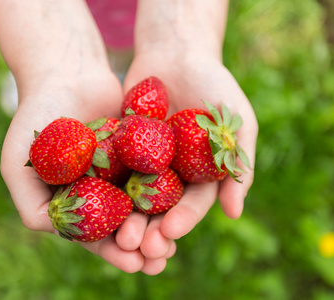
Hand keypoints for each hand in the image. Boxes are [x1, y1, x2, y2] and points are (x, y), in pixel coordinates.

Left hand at [122, 50, 257, 263]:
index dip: (182, 220)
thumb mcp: (237, 121)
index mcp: (200, 175)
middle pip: (161, 210)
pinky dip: (104, 188)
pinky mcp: (122, 150)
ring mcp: (145, 164)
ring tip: (117, 237)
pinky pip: (112, 171)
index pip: (192, 205)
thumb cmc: (214, 83)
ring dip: (126, 219)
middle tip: (138, 246)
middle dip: (151, 229)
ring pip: (133, 198)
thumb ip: (239, 164)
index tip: (169, 233)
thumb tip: (234, 214)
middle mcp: (172, 174)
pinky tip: (93, 204)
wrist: (176, 51)